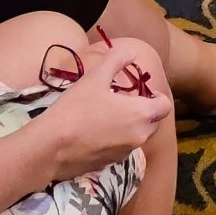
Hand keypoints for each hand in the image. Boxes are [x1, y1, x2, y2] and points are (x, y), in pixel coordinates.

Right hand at [36, 36, 170, 178]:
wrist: (50, 148)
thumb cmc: (76, 109)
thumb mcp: (95, 77)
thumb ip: (117, 60)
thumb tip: (132, 50)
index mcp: (141, 115)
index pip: (165, 105)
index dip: (156, 96)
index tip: (139, 91)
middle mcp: (140, 136)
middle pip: (153, 122)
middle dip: (143, 110)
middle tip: (121, 100)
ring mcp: (125, 153)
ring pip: (137, 136)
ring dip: (129, 125)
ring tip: (105, 114)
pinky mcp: (110, 164)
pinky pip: (121, 148)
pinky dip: (115, 140)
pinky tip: (93, 132)